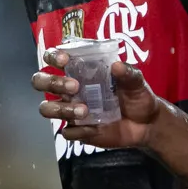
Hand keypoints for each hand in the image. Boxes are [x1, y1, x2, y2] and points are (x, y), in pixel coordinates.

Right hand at [33, 51, 163, 151]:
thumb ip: (128, 73)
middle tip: (74, 86)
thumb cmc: (136, 96)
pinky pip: (67, 132)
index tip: (64, 60)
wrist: (146, 124)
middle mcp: (70, 89)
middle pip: (41, 82)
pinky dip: (78, 130)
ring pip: (47, 108)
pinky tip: (94, 129)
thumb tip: (116, 66)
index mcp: (80, 70)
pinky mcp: (78, 130)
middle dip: (52, 83)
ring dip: (61, 108)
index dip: (53, 56)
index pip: (54, 58)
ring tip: (84, 111)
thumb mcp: (136, 81)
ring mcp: (71, 110)